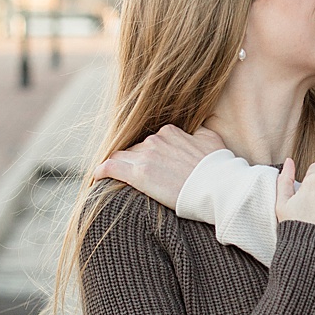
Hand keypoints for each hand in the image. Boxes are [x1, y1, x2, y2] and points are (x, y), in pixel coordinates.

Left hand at [94, 124, 227, 207]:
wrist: (218, 186)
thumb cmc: (218, 167)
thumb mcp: (211, 140)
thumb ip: (199, 131)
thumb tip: (196, 128)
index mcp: (169, 132)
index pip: (150, 142)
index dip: (147, 154)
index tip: (149, 165)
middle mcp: (155, 140)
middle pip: (134, 150)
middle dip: (133, 162)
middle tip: (135, 176)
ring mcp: (146, 156)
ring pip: (122, 157)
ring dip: (118, 167)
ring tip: (113, 178)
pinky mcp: (139, 174)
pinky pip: (111, 167)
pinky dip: (101, 171)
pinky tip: (96, 178)